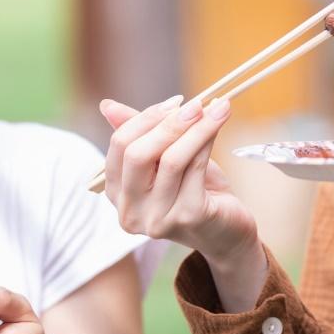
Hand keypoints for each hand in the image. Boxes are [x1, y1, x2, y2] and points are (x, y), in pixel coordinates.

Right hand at [100, 97, 265, 311]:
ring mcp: (157, 218)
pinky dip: (208, 141)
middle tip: (196, 105)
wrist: (227, 230)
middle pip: (138, 154)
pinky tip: (220, 125)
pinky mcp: (188, 217)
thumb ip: (142, 133)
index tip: (175, 102)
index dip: (145, 119)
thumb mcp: (164, 159)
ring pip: (171, 160)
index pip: (119, 146)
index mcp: (117, 193)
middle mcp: (130, 211)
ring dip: (197, 128)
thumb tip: (107, 105)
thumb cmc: (194, 190)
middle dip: (168, 124)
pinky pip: (195, 168)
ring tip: (218, 108)